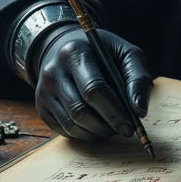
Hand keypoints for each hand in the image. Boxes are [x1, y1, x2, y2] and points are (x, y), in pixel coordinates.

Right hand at [34, 26, 151, 140]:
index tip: (130, 126)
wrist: (66, 47)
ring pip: (71, 125)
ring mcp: (43, 91)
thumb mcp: (126, 53)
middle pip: (80, 111)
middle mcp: (52, 72)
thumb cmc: (102, 52)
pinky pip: (63, 131)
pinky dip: (84, 135)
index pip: (93, 90)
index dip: (114, 112)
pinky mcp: (41, 107)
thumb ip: (138, 79)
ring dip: (96, 133)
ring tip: (111, 127)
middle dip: (106, 126)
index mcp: (74, 53)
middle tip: (123, 130)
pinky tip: (96, 126)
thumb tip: (139, 111)